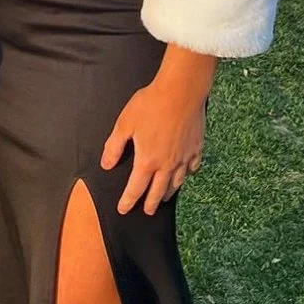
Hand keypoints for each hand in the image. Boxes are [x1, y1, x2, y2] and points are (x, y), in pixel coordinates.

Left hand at [100, 48, 217, 215]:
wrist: (181, 92)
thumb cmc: (151, 105)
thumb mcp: (124, 124)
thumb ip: (114, 147)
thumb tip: (107, 165)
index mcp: (147, 160)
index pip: (136, 188)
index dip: (128, 201)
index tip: (124, 209)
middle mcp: (167, 164)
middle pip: (158, 191)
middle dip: (151, 203)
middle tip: (147, 211)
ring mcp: (184, 158)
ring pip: (176, 183)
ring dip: (168, 192)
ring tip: (164, 198)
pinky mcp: (196, 148)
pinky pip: (191, 168)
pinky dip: (187, 175)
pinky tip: (185, 174)